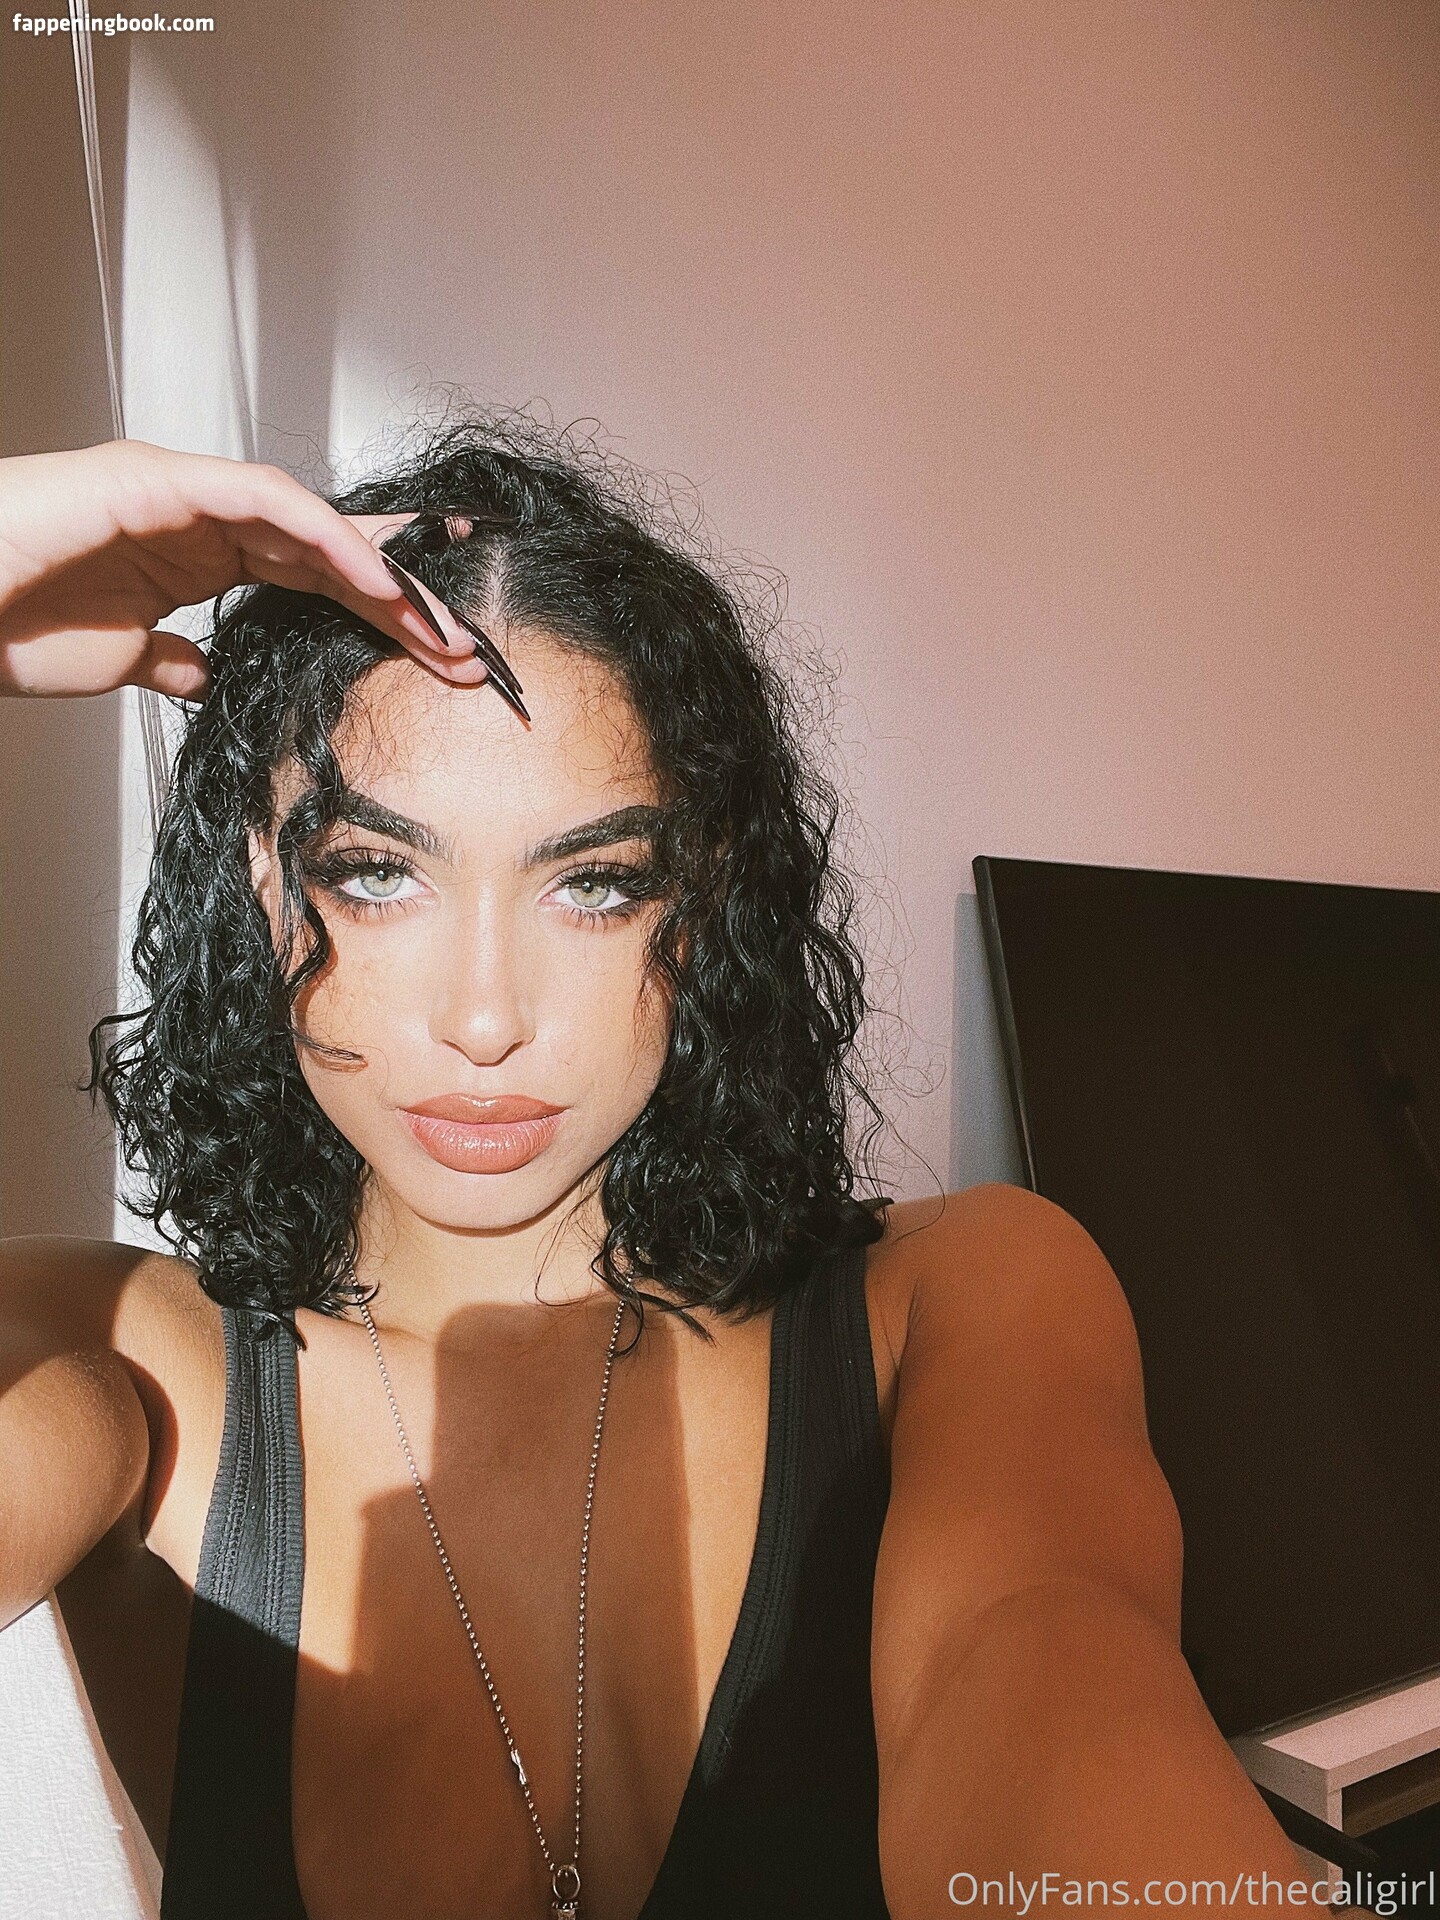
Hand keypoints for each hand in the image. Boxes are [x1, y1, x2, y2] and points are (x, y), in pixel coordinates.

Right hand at [0, 438, 489, 698]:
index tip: (439, 654)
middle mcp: (200, 513)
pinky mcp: (161, 481)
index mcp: (198, 552)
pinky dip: (328, 537)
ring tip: (437, 624)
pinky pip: (267, 502)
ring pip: (313, 521)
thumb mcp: (118, 657)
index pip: (313, 577)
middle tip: (467, 650)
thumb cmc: (9, 622)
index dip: (381, 610)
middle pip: (329, 550)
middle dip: (405, 600)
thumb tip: (205, 675)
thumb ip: (170, 659)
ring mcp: (183, 491)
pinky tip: (376, 579)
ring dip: (382, 572)